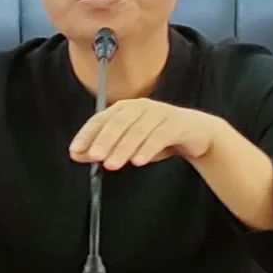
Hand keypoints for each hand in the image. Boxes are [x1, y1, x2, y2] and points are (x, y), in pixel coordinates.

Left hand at [69, 99, 222, 170]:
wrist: (196, 133)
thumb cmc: (158, 137)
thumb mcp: (129, 144)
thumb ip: (104, 148)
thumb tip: (78, 154)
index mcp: (125, 109)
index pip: (101, 119)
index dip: (87, 133)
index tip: (76, 149)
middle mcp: (140, 107)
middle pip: (119, 122)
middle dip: (104, 140)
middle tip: (94, 156)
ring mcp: (159, 113)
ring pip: (138, 129)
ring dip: (123, 148)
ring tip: (113, 164)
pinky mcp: (176, 124)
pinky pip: (160, 135)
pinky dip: (148, 148)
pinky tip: (138, 161)